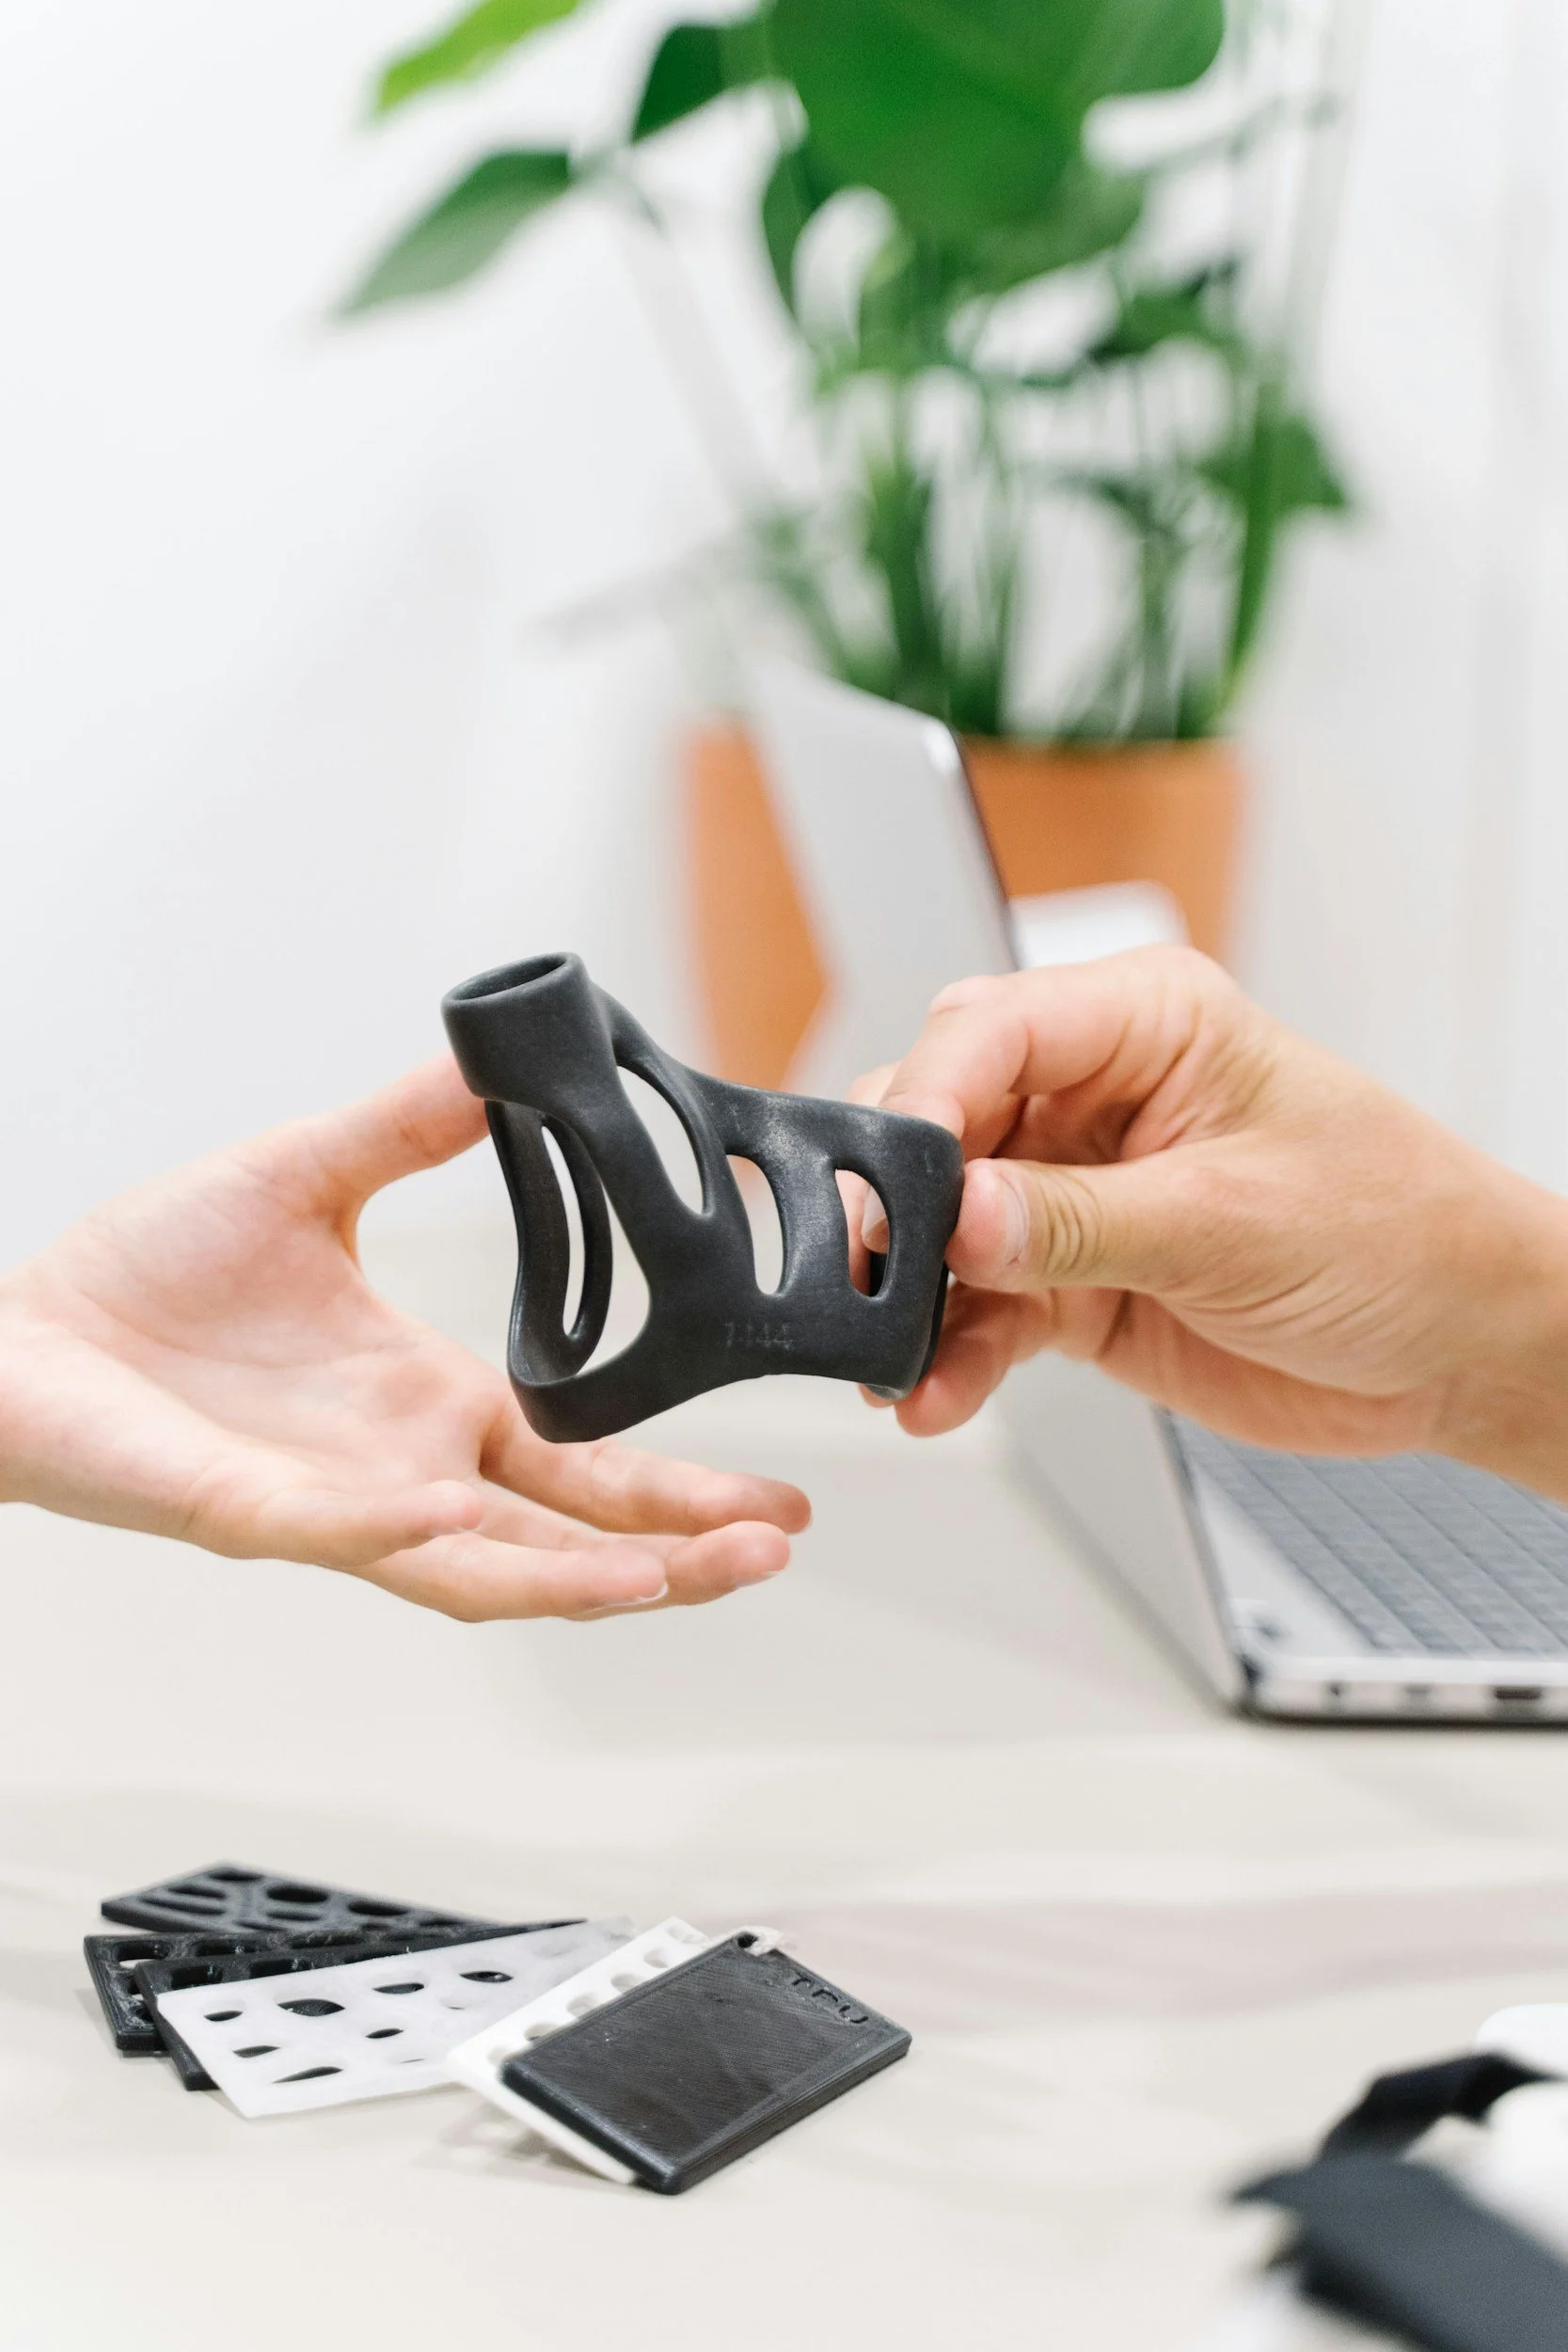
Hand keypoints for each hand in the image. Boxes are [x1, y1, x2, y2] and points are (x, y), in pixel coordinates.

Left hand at [0, 1060, 807, 1617]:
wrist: (20, 1330)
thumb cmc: (147, 1277)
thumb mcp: (308, 1175)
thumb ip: (407, 1128)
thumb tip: (497, 1061)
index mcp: (429, 1402)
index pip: (583, 1465)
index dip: (679, 1486)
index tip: (775, 1493)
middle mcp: (401, 1471)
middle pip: (562, 1539)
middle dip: (673, 1556)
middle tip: (771, 1552)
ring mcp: (331, 1504)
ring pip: (477, 1568)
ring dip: (576, 1578)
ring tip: (671, 1574)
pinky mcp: (246, 1513)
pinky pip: (339, 1532)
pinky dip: (405, 1528)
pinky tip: (467, 1506)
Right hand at [863, 948, 1567, 1497]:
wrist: (1457, 1349)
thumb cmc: (1397, 1234)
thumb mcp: (1231, 1219)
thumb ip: (1079, 1219)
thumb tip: (956, 1214)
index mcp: (1146, 1024)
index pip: (993, 1032)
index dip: (928, 1100)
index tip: (890, 1184)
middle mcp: (1096, 1095)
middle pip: (943, 1118)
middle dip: (896, 1199)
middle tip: (875, 1270)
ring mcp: (1077, 1190)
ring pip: (944, 1223)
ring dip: (912, 1292)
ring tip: (895, 1357)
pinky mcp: (1074, 1280)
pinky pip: (982, 1308)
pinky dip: (951, 1353)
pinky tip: (933, 1392)